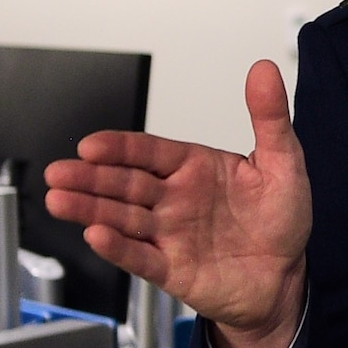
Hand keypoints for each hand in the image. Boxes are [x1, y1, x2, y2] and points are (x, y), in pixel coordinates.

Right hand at [44, 61, 310, 347]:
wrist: (287, 277)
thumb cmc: (281, 219)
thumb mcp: (284, 162)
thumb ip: (270, 118)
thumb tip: (264, 70)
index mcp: (195, 169)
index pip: (149, 152)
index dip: (120, 148)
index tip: (92, 145)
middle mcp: (175, 200)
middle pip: (125, 184)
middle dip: (90, 178)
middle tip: (59, 172)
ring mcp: (170, 235)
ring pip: (122, 219)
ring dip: (90, 209)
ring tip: (60, 200)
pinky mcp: (172, 269)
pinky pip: (140, 258)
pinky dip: (118, 248)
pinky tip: (96, 236)